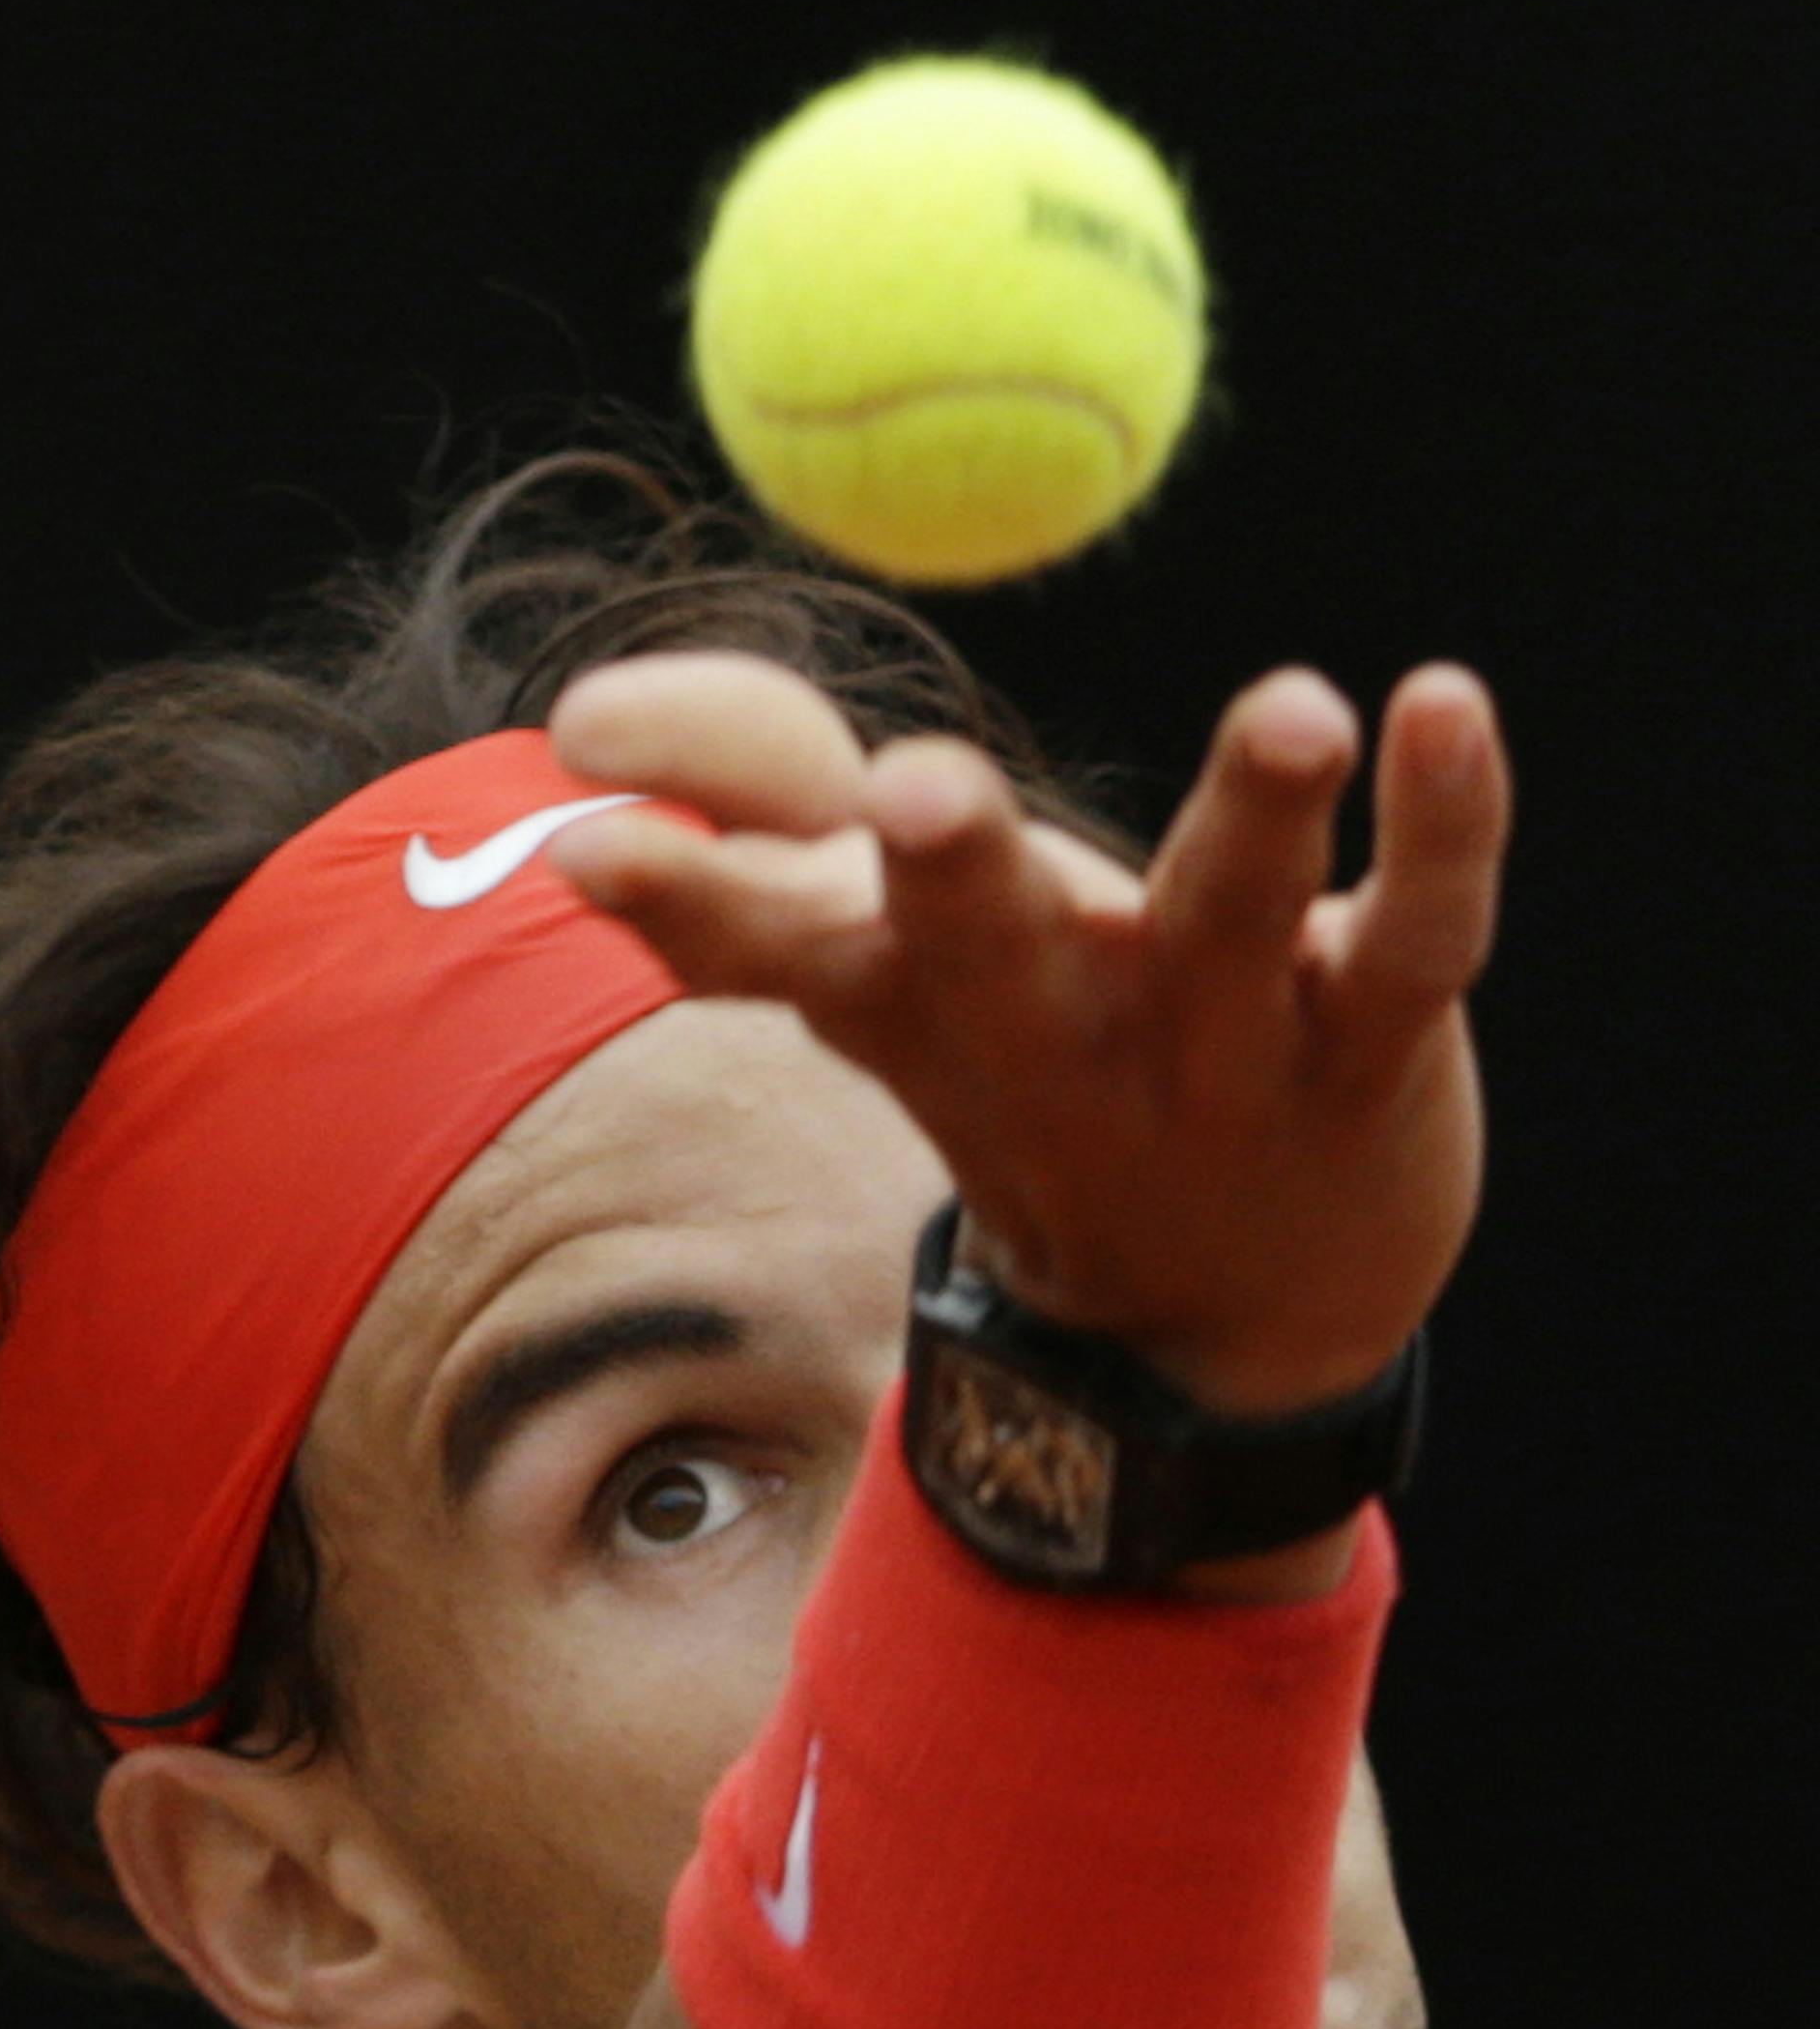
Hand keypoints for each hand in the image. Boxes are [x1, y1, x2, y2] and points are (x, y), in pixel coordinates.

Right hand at [548, 648, 1509, 1416]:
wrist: (1232, 1327)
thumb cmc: (1042, 1080)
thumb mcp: (887, 978)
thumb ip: (759, 835)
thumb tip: (580, 741)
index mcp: (924, 1014)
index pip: (789, 949)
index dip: (693, 898)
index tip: (588, 833)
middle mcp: (1059, 1038)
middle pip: (993, 952)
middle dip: (951, 872)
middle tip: (911, 790)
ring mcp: (1223, 1052)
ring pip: (1233, 925)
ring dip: (1253, 812)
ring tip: (1289, 706)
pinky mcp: (1376, 1046)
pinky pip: (1420, 931)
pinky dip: (1447, 819)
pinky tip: (1443, 700)